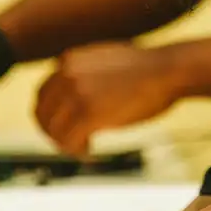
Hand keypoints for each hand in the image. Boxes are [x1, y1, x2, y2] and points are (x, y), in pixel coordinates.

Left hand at [34, 41, 183, 154]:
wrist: (168, 70)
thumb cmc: (146, 69)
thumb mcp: (104, 59)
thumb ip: (83, 72)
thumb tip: (73, 95)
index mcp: (68, 59)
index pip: (42, 94)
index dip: (50, 116)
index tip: (64, 128)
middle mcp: (67, 73)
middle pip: (41, 114)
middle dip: (53, 132)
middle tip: (71, 143)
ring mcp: (77, 93)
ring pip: (53, 131)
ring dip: (66, 144)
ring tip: (84, 148)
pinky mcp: (90, 113)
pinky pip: (69, 141)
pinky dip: (77, 151)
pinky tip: (91, 151)